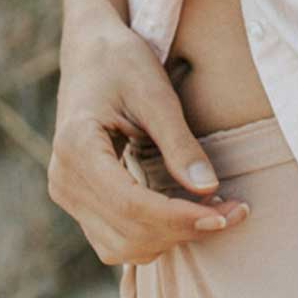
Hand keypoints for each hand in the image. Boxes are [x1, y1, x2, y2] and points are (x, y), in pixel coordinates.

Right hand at [48, 3, 250, 265]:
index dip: (180, 218)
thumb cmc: (121, 60)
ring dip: (170, 238)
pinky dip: (153, 234)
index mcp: (77, 147)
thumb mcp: (155, 93)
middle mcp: (64, 180)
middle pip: (128, 233)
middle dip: (184, 230)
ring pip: (122, 248)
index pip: (131, 206)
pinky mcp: (78, 201)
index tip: (226, 214)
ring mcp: (66, 194)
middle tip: (233, 212)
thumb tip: (210, 189)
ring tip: (214, 212)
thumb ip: (179, 143)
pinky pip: (116, 239)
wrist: (89, 49)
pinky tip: (186, 213)